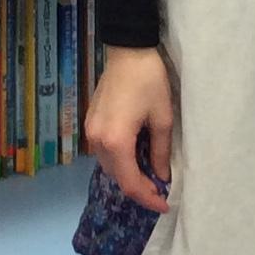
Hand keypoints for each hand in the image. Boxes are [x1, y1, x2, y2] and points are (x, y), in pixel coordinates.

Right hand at [84, 45, 175, 213]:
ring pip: (109, 166)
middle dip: (138, 188)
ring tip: (150, 174)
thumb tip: (161, 175)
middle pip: (117, 177)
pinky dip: (119, 160)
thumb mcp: (162, 118)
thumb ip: (160, 152)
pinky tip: (135, 156)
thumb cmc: (150, 82)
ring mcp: (90, 131)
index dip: (147, 198)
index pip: (130, 182)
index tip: (164, 204)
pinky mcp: (90, 122)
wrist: (128, 50)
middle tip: (160, 190)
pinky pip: (104, 151)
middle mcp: (98, 141)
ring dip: (128, 174)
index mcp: (116, 141)